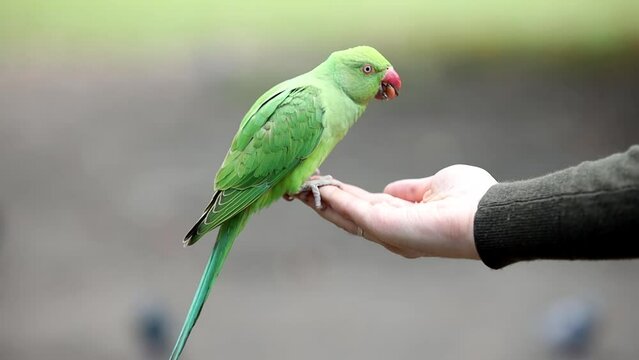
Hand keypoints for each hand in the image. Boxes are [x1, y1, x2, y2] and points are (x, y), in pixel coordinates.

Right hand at [299, 165, 496, 258]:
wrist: (488, 215)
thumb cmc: (471, 198)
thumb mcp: (435, 185)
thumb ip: (410, 189)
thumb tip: (391, 190)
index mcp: (403, 218)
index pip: (365, 205)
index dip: (343, 194)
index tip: (324, 180)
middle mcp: (391, 229)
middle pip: (349, 214)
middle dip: (325, 198)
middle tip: (299, 183)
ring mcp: (387, 231)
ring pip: (345, 215)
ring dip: (322, 199)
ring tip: (300, 184)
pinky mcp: (385, 227)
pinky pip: (353, 211)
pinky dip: (334, 199)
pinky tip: (318, 187)